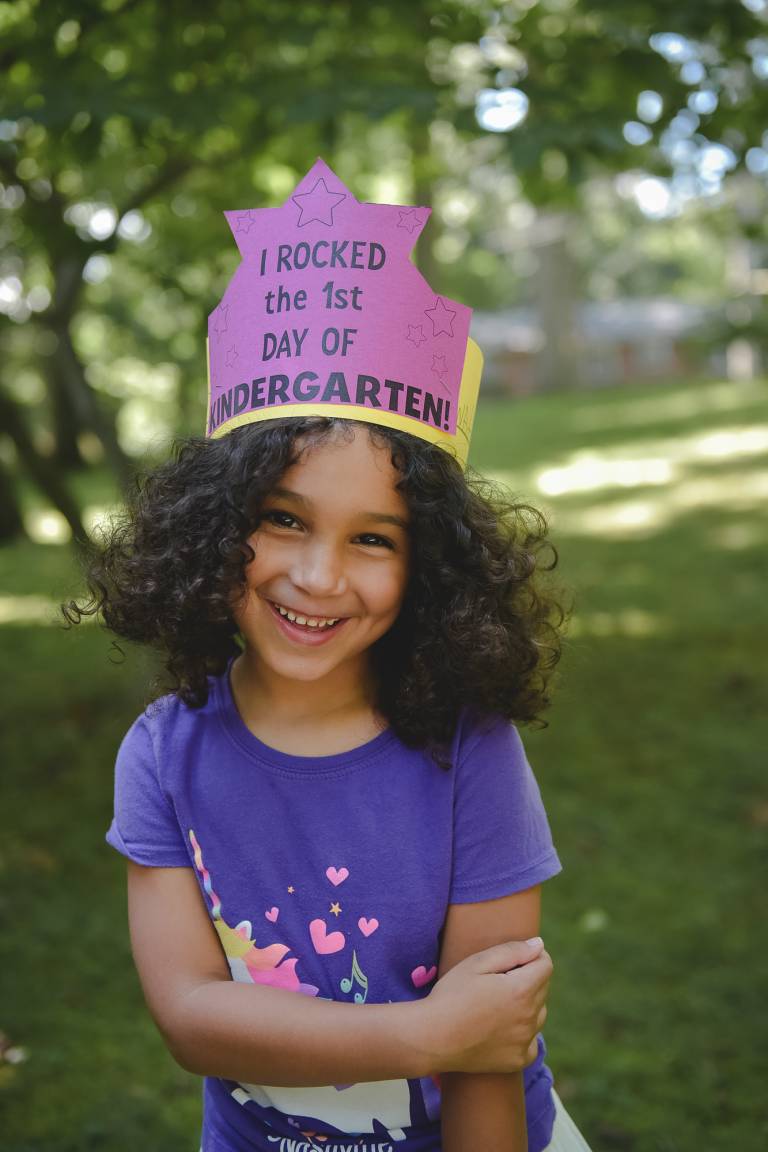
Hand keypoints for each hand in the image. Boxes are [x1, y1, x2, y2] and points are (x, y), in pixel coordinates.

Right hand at [423, 939, 551, 1075]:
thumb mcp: (476, 963)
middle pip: (543, 988)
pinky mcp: (518, 1060)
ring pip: (539, 1013)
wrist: (431, 1038)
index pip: (546, 965)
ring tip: (497, 1003)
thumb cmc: (451, 995)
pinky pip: (531, 1040)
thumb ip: (512, 951)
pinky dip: (522, 1032)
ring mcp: (525, 1042)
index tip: (515, 958)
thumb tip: (539, 944)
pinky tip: (500, 1027)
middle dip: (528, 978)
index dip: (533, 955)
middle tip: (498, 979)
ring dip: (527, 1004)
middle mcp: (529, 1017)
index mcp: (521, 990)